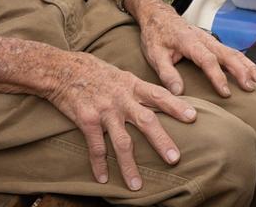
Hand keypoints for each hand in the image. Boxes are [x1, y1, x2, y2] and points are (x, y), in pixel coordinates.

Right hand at [42, 50, 196, 190]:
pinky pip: (96, 147)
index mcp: (132, 85)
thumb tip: (159, 97)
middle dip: (161, 141)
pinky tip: (103, 178)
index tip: (193, 117)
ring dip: (130, 166)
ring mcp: (104, 110)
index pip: (159, 95)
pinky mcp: (87, 120)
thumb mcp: (120, 74)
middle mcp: (121, 98)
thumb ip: (137, 88)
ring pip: (121, 142)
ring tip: (137, 186)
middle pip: (146, 121)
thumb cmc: (93, 71)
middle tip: (175, 159)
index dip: (176, 106)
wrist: (61, 69)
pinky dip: (99, 165)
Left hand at [132, 0, 255, 98]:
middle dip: (241, 71)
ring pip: (233, 52)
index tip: (225, 92)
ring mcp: (210, 40)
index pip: (207, 60)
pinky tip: (253, 73)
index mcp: (189, 42)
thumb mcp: (155, 54)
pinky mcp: (213, 43)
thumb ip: (167, 73)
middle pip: (227, 54)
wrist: (158, 14)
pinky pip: (232, 52)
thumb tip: (178, 92)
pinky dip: (245, 62)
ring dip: (248, 66)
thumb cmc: (156, 34)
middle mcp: (204, 39)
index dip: (217, 76)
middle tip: (251, 87)